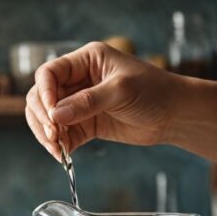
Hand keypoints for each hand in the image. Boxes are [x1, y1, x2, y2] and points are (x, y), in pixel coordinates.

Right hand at [25, 42, 180, 161]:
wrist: (174, 115)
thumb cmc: (154, 91)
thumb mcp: (120, 91)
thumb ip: (87, 102)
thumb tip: (55, 115)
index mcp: (86, 61)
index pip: (49, 73)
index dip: (45, 93)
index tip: (51, 114)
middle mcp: (78, 80)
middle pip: (42, 96)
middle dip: (42, 116)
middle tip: (53, 135)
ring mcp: (79, 104)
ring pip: (47, 117)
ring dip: (46, 133)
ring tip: (56, 148)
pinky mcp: (84, 124)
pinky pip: (62, 134)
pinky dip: (58, 145)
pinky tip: (63, 154)